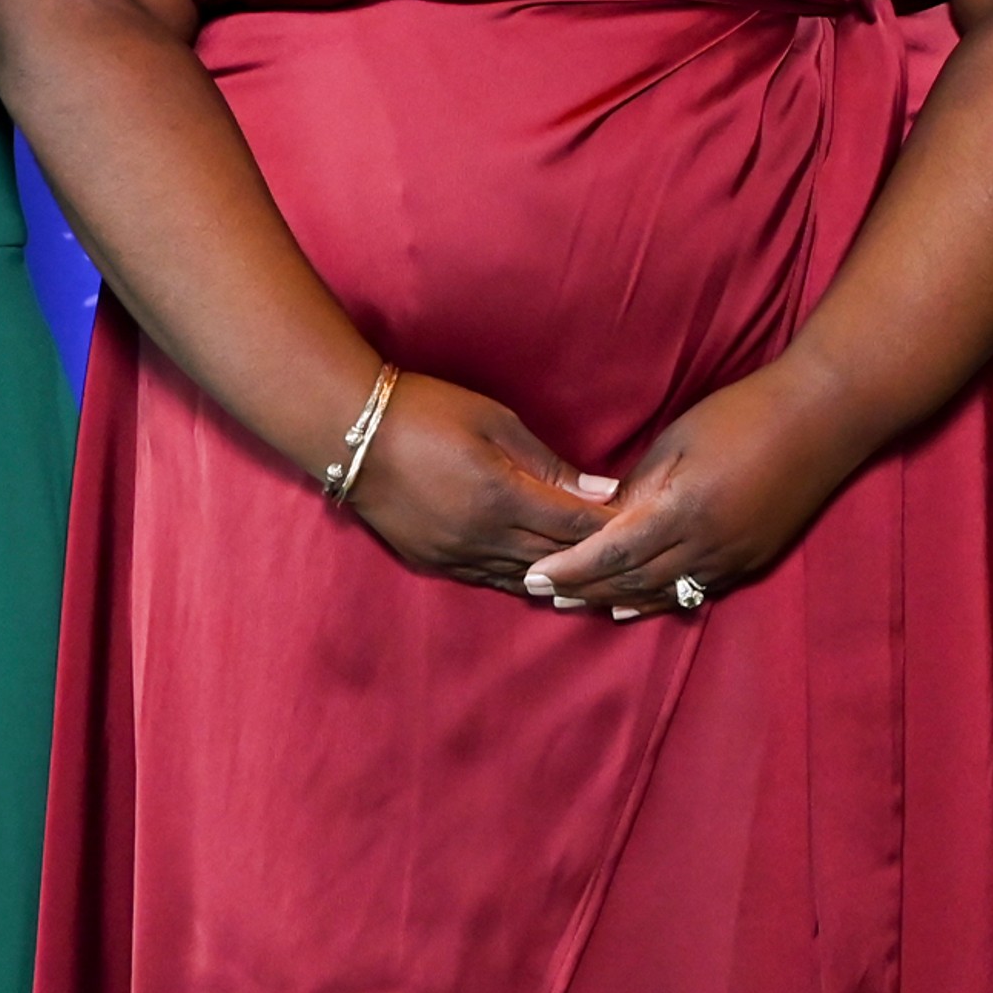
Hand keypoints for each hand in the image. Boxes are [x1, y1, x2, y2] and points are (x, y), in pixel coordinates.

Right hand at [343, 373, 620, 591]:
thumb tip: (598, 491)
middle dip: (597, 560)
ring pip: (527, 580)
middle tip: (631, 560)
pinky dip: (523, 581)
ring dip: (564, 580)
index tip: (641, 525)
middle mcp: (483, 536)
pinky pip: (491, 581)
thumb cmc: (428, 411)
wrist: (351, 432)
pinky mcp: (435, 563)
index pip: (576, 526)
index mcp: (503, 496)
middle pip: (558, 559)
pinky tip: (544, 581)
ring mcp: (457, 555)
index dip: (612, 529)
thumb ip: (548, 463)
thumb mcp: (495, 422)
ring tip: (598, 579)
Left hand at [510, 367, 829, 620]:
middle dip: (584, 590)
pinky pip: (696, 591)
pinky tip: (634, 604)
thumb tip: (602, 521)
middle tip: (543, 595)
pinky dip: (659, 600)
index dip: (570, 569)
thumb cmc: (742, 416)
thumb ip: (639, 488)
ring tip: (577, 605)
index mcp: (682, 510)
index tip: (535, 576)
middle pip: (632, 580)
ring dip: (616, 600)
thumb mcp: (677, 443)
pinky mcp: (753, 560)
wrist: (821, 419)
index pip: (611, 553)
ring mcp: (733, 558)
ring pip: (663, 592)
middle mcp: (707, 545)